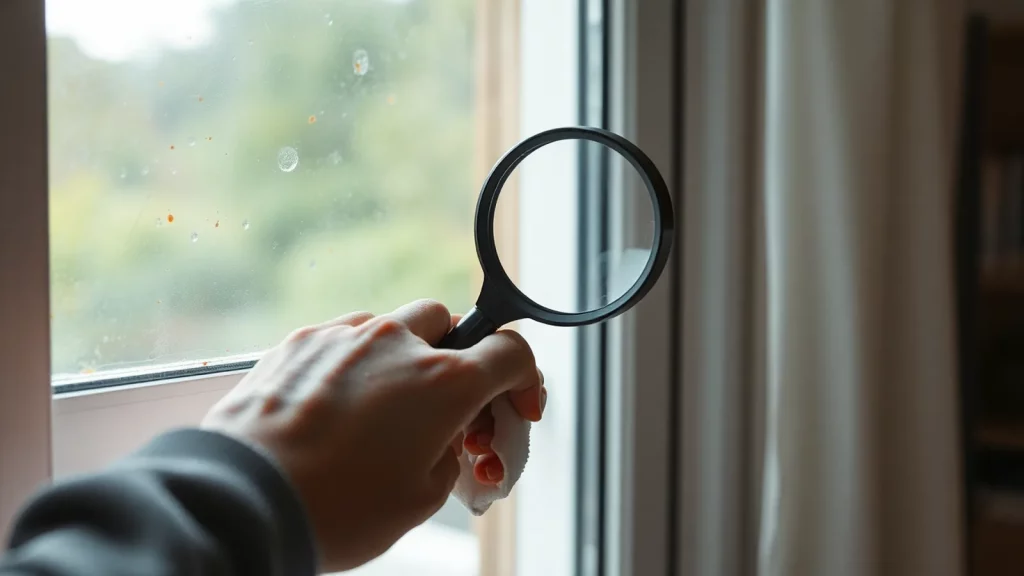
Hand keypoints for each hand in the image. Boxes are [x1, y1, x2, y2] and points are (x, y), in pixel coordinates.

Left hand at [201, 300, 542, 571]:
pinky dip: (354, 365)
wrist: (244, 498)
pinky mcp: (300, 341)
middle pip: (451, 325)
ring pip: (393, 326)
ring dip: (403, 359)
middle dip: (458, 361)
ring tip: (385, 414)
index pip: (511, 351)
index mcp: (444, 383)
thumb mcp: (421, 498)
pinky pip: (344, 339)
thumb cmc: (336, 507)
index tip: (519, 406)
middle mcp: (398, 343)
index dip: (526, 380)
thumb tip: (441, 435)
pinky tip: (338, 409)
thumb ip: (449, 453)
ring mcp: (345, 335)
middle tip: (448, 409)